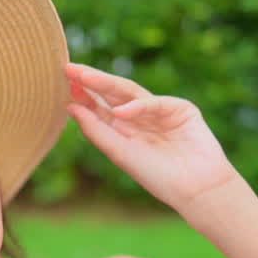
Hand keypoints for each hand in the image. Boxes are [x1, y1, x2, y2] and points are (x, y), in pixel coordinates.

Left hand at [65, 62, 242, 210]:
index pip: (99, 106)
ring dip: (107, 83)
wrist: (195, 188)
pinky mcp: (181, 109)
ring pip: (130, 92)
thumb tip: (71, 107)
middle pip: (112, 94)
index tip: (61, 82)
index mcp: (123, 130)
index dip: (81, 94)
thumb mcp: (120, 154)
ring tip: (85, 77)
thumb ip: (96, 131)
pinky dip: (138, 107)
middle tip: (69, 68)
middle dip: (92, 81)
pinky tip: (120, 112)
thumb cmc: (157, 176)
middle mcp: (139, 117)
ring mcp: (160, 111)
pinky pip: (155, 103)